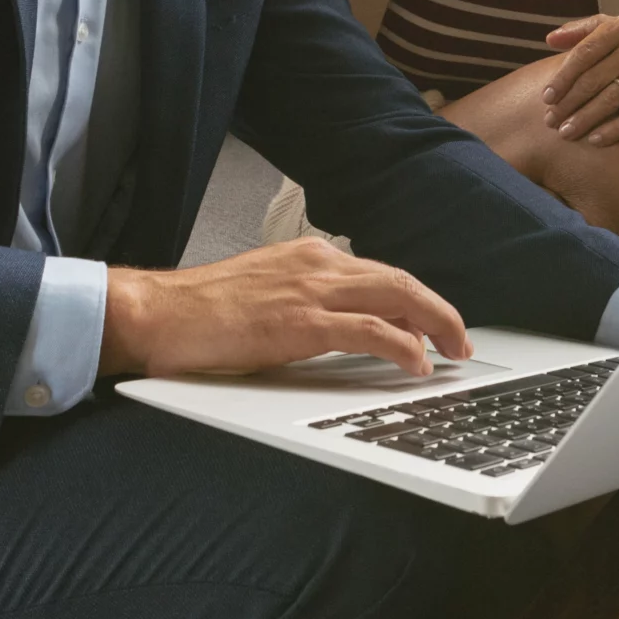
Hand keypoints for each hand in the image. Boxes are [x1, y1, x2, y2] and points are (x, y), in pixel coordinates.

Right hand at [99, 239, 470, 378]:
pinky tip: (419, 362)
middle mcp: (317, 264)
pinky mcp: (300, 322)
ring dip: (435, 324)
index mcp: (309, 256)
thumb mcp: (266, 295)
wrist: (157, 312)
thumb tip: (347, 330)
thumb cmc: (201, 312)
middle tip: (461, 340)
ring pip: (397, 297)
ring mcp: (310, 290)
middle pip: (400, 281)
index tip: (436, 323)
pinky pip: (370, 331)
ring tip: (455, 351)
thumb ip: (308, 304)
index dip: (417, 299)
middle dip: (438, 310)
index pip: (380, 274)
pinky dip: (403, 345)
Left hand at [542, 14, 618, 143]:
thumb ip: (580, 30)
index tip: (546, 97)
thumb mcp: (612, 26)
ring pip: (612, 99)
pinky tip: (595, 140)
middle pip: (595, 79)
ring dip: (586, 119)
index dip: (563, 78)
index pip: (584, 54)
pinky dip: (615, 130)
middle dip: (569, 103)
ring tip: (565, 133)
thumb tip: (549, 39)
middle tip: (550, 121)